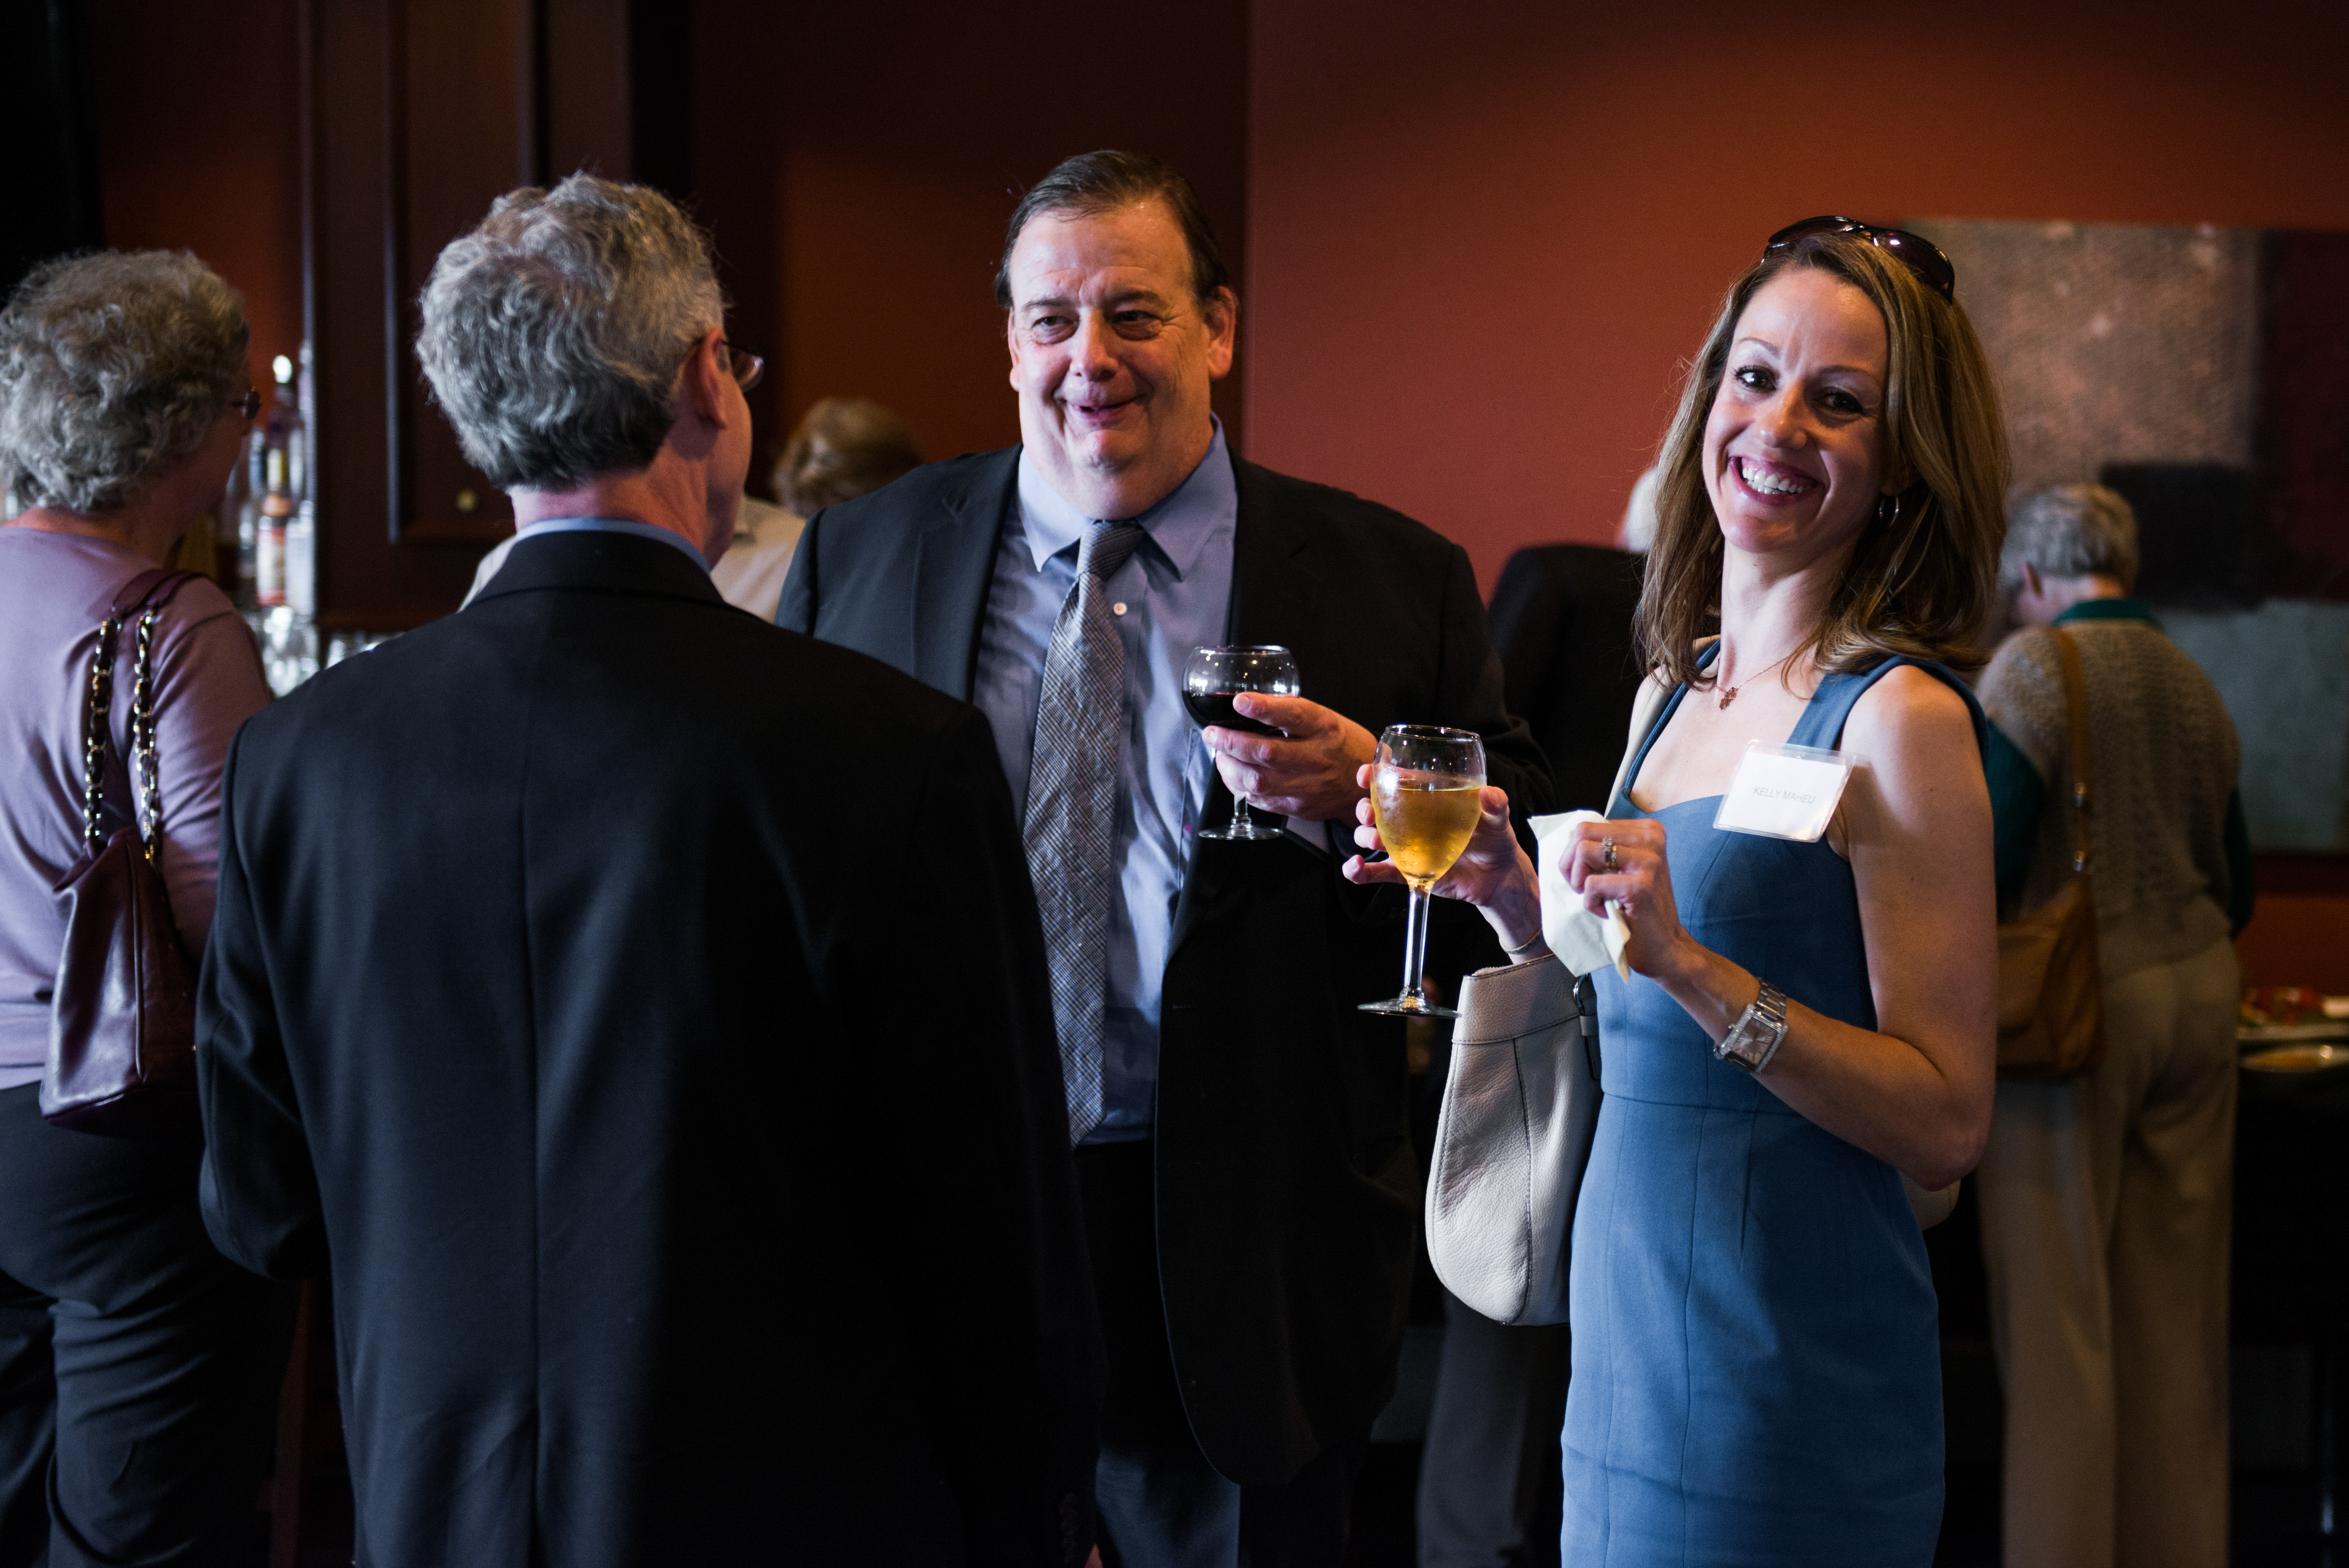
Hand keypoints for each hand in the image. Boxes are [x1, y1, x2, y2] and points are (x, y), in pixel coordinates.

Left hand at [1201, 693, 1377, 821]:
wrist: (1362, 787)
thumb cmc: (1340, 745)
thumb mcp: (1324, 719)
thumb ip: (1290, 713)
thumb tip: (1248, 704)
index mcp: (1324, 728)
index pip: (1292, 716)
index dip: (1263, 708)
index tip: (1240, 702)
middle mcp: (1316, 757)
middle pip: (1266, 752)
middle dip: (1231, 741)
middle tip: (1213, 733)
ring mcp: (1306, 785)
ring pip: (1257, 780)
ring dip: (1229, 766)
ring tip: (1220, 754)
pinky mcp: (1296, 806)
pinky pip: (1259, 799)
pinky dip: (1239, 785)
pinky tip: (1233, 773)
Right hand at [1342, 776, 1542, 951]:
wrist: (1497, 879)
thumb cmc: (1495, 840)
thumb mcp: (1498, 820)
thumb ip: (1495, 805)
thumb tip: (1489, 793)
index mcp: (1427, 798)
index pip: (1394, 780)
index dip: (1374, 774)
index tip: (1365, 774)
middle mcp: (1410, 819)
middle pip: (1374, 808)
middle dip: (1364, 808)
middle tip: (1369, 814)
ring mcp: (1405, 845)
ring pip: (1370, 837)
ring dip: (1364, 837)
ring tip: (1376, 843)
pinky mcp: (1405, 871)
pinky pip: (1376, 872)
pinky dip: (1359, 871)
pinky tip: (1355, 868)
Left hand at [1560, 818, 1694, 980]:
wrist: (1663, 946)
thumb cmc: (1636, 908)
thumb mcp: (1620, 867)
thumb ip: (1602, 847)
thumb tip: (1566, 835)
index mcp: (1646, 829)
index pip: (1588, 825)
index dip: (1575, 853)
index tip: (1589, 875)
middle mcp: (1651, 837)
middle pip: (1582, 832)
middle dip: (1571, 864)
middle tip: (1584, 887)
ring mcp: (1648, 860)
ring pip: (1584, 851)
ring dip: (1580, 882)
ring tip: (1598, 898)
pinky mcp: (1640, 886)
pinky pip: (1591, 884)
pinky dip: (1591, 903)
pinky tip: (1609, 912)